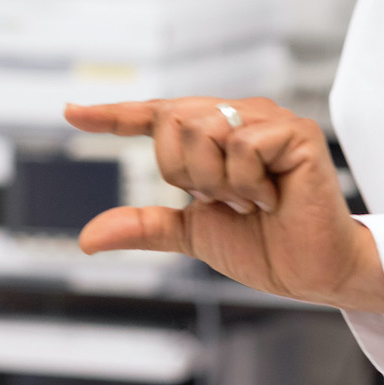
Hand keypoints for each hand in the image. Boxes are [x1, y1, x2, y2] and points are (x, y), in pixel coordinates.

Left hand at [63, 97, 383, 313]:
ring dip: (217, 181)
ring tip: (250, 200)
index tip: (72, 112)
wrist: (311, 272)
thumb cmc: (264, 246)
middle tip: (223, 201)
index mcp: (214, 134)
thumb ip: (144, 226)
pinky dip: (246, 183)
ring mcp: (268, 120)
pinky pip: (241, 145)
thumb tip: (88, 237)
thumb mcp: (191, 232)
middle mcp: (239, 116)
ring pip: (202, 130)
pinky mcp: (296, 132)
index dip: (113, 115)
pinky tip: (272, 198)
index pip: (156, 116)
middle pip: (173, 121)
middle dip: (184, 173)